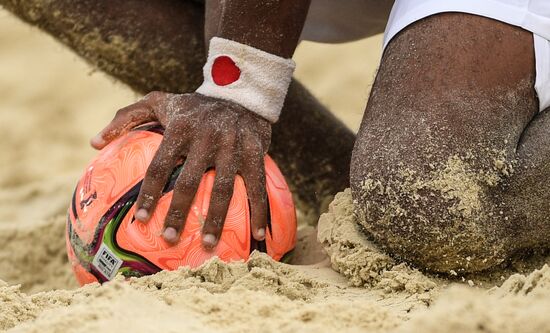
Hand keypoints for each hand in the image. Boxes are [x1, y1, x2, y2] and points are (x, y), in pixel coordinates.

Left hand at [91, 92, 270, 248]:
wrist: (240, 92)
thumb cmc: (193, 105)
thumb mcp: (158, 101)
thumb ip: (126, 117)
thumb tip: (94, 143)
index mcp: (180, 127)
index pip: (160, 165)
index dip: (149, 193)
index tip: (139, 219)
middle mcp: (206, 137)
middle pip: (191, 181)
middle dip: (178, 212)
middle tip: (168, 239)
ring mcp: (233, 145)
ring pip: (225, 188)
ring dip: (217, 219)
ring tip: (208, 245)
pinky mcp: (255, 151)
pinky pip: (258, 185)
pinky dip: (260, 211)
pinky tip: (258, 235)